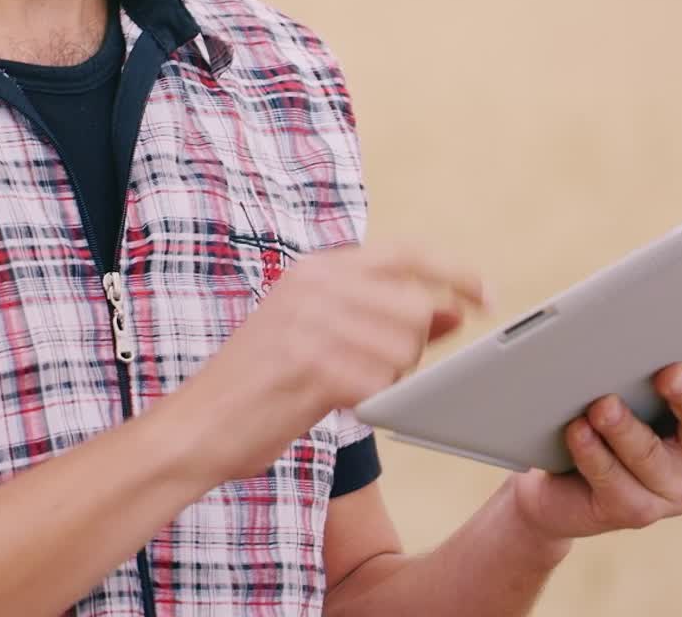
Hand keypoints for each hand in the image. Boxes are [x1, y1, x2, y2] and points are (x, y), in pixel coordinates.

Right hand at [181, 242, 487, 483]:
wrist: (194, 427)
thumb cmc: (263, 384)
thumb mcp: (323, 334)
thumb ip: (388, 316)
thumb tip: (455, 310)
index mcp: (319, 267)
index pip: (407, 253)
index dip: (454, 271)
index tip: (486, 293)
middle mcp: (317, 284)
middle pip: (415, 307)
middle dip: (413, 348)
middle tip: (379, 372)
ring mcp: (313, 321)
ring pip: (404, 348)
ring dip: (391, 378)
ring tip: (349, 387)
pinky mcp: (310, 364)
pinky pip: (379, 382)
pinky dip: (372, 400)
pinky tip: (340, 403)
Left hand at [510, 354, 681, 543]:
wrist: (561, 473)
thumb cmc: (604, 401)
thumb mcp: (629, 372)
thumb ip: (645, 351)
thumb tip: (635, 321)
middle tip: (668, 372)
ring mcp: (672, 488)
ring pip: (654, 459)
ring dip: (627, 430)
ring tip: (602, 405)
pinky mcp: (633, 510)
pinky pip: (615, 483)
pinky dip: (594, 453)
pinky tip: (578, 430)